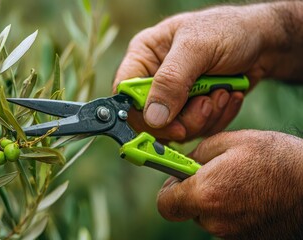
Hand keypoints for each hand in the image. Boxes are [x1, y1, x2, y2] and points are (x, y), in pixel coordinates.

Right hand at [113, 2, 302, 141]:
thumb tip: (152, 118)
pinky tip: (229, 97)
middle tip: (206, 104)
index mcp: (144, 56)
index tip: (168, 122)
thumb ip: (172, 81)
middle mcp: (154, 79)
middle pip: (149, 119)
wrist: (266, 42)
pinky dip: (216, 119)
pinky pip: (196, 130)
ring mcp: (173, 97)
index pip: (125, 93)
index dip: (140, 113)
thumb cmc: (229, 31)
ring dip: (204, 118)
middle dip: (182, 119)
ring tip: (223, 93)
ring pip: (174, 129)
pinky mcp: (192, 110)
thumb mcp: (198, 48)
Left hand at [157, 130, 302, 238]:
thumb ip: (196, 155)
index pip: (165, 204)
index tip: (178, 178)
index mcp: (206, 194)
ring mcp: (233, 234)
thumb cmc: (274, 158)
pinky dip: (234, 212)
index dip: (169, 190)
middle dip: (195, 193)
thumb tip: (183, 164)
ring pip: (210, 218)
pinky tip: (252, 196)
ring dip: (216, 203)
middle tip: (215, 175)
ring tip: (241, 183)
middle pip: (189, 211)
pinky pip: (229, 224)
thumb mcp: (229, 142)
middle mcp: (216, 220)